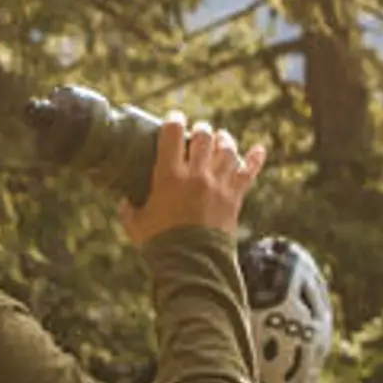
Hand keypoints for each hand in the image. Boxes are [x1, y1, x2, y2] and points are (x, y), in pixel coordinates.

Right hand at [123, 118, 265, 243]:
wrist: (193, 265)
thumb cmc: (160, 245)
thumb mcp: (136, 225)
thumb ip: (129, 209)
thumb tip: (123, 201)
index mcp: (170, 176)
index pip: (173, 133)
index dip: (174, 120)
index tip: (174, 118)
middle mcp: (197, 175)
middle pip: (204, 136)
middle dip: (201, 130)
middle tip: (197, 133)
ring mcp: (219, 185)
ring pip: (227, 150)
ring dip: (224, 141)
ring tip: (220, 140)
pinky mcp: (234, 198)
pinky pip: (248, 173)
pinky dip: (255, 159)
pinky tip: (259, 149)